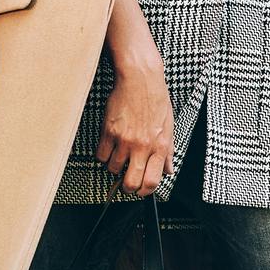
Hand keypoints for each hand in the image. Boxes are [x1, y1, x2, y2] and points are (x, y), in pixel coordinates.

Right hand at [97, 60, 174, 196]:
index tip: (141, 189)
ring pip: (113, 169)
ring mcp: (124, 140)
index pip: (152, 182)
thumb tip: (168, 170)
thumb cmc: (156, 98)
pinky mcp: (109, 132)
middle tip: (126, 181)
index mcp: (160, 146)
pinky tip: (110, 147)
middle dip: (127, 187)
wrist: (140, 78)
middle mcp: (142, 146)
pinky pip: (101, 155)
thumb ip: (168, 151)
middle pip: (130, 183)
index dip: (145, 192)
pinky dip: (104, 155)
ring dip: (115, 166)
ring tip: (120, 155)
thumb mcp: (169, 126)